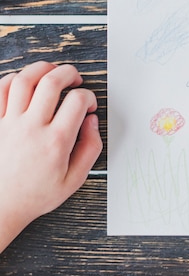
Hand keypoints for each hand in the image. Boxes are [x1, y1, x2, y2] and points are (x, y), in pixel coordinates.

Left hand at [0, 62, 102, 251]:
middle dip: (69, 73)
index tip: (89, 105)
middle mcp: (31, 128)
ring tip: (51, 72)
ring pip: (24, 80)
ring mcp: (8, 123)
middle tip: (75, 79)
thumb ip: (91, 148)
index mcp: (56, 141)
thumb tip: (92, 122)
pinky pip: (1, 90)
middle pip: (51, 82)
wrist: (0, 207)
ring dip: (42, 68)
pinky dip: (14, 78)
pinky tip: (25, 82)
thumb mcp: (75, 179)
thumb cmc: (36, 195)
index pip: (78, 101)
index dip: (89, 97)